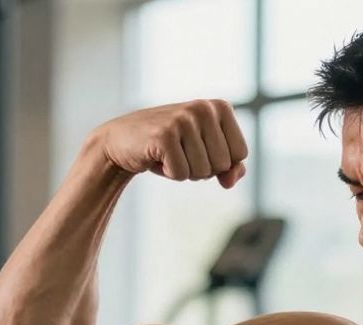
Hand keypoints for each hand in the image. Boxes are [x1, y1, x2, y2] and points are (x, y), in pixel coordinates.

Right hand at [93, 100, 247, 187]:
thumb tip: (231, 180)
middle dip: (202, 169)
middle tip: (180, 152)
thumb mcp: (205, 153)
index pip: (240, 154)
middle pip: (223, 165)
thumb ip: (229, 167)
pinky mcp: (164, 135)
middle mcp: (204, 108)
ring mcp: (183, 120)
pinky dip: (168, 173)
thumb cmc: (170, 147)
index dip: (220, 163)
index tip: (198, 149)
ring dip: (185, 171)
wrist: (122, 141)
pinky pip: (181, 174)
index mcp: (220, 107)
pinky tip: (157, 156)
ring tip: (169, 153)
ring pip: (203, 172)